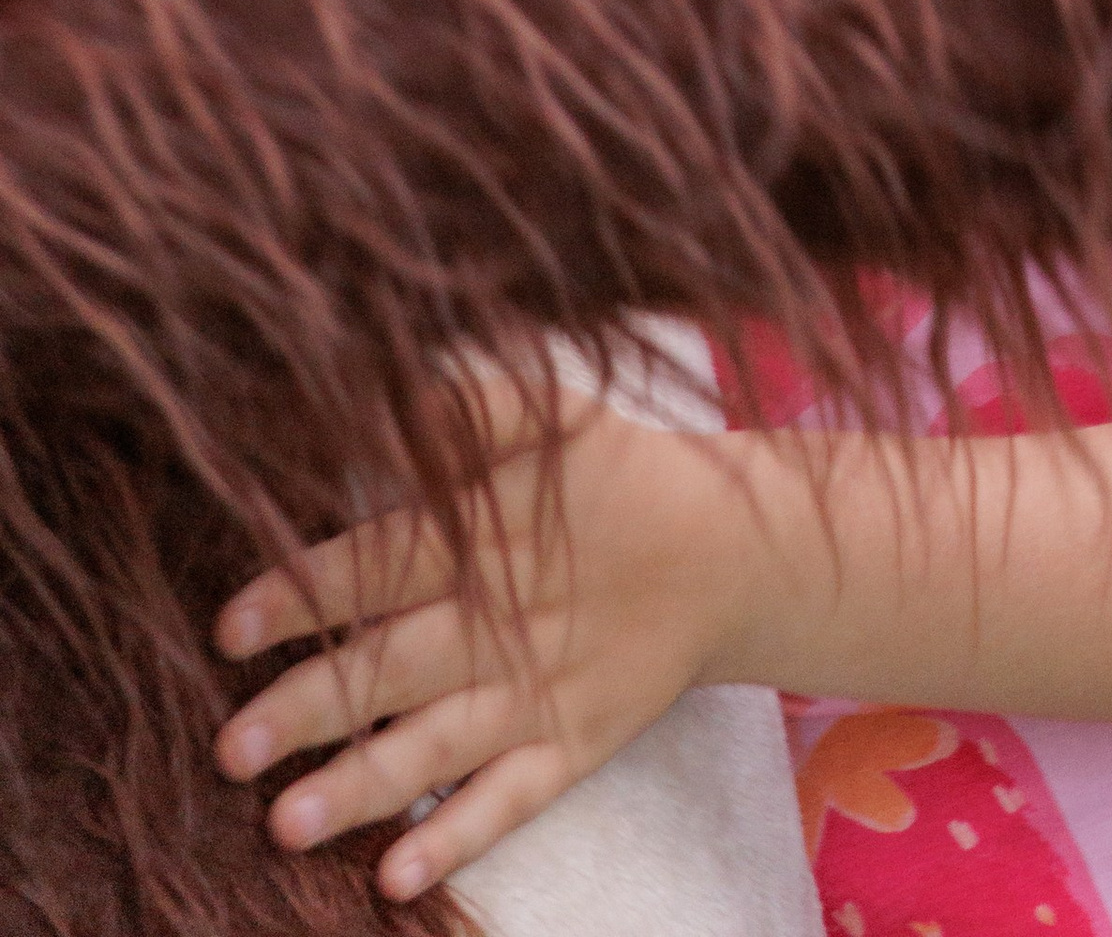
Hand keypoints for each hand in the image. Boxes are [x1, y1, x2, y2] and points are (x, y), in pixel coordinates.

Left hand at [211, 384, 751, 900]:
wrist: (727, 552)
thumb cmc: (616, 476)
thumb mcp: (559, 418)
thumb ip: (477, 408)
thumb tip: (395, 388)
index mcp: (489, 538)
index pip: (382, 564)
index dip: (307, 594)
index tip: (230, 627)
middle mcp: (506, 621)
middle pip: (394, 667)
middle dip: (311, 707)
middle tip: (230, 748)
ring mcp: (540, 693)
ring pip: (438, 746)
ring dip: (363, 786)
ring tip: (284, 825)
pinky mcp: (576, 746)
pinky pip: (511, 801)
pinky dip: (456, 836)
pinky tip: (395, 878)